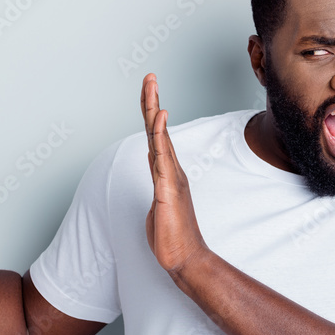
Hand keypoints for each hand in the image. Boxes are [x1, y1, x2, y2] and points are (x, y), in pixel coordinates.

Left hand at [140, 73, 208, 274]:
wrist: (185, 258)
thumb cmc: (173, 234)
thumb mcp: (159, 202)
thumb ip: (158, 181)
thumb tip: (154, 163)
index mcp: (167, 172)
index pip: (156, 136)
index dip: (151, 112)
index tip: (149, 90)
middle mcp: (171, 170)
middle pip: (158, 129)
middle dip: (152, 100)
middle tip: (149, 76)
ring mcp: (171, 178)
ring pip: (159, 137)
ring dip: (153, 109)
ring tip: (151, 85)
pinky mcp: (167, 189)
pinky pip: (162, 156)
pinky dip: (160, 135)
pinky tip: (159, 117)